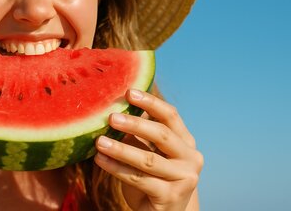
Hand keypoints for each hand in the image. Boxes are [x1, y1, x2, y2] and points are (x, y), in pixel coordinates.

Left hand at [94, 89, 202, 210]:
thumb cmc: (151, 178)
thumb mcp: (147, 152)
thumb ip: (138, 134)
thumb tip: (113, 108)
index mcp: (186, 141)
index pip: (171, 116)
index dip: (151, 102)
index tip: (129, 92)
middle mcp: (191, 158)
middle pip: (161, 135)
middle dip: (135, 124)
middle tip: (111, 117)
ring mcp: (184, 179)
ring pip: (148, 160)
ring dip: (120, 149)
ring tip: (99, 141)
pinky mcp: (171, 197)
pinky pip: (139, 179)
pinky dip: (116, 168)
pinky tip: (99, 159)